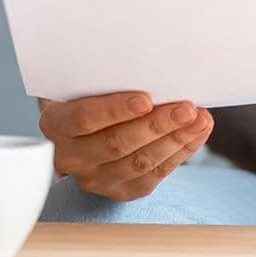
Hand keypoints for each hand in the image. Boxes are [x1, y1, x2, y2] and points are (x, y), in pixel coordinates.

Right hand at [39, 91, 213, 201]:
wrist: (79, 128)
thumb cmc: (86, 95)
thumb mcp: (82, 83)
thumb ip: (102, 80)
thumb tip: (145, 66)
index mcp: (56, 124)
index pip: (84, 118)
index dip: (115, 110)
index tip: (146, 99)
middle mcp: (71, 157)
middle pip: (117, 144)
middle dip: (157, 125)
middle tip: (186, 107)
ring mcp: (95, 178)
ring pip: (139, 162)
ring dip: (175, 140)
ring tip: (199, 119)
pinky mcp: (120, 191)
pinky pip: (154, 174)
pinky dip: (179, 153)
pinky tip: (195, 134)